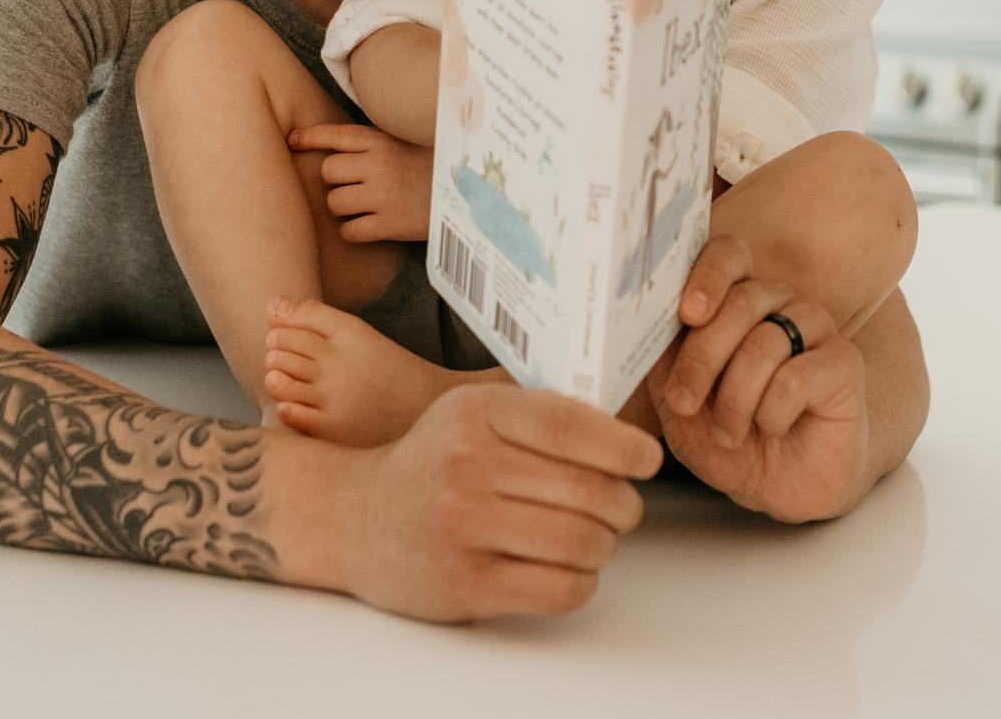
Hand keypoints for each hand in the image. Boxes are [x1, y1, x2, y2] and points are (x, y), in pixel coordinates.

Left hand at [290, 122, 433, 242]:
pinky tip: (371, 227)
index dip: (308, 137)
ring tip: (364, 207)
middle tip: (354, 186)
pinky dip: (355, 232)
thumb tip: (332, 150)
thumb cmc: (433, 168)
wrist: (468, 196)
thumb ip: (373, 145)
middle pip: (328, 172)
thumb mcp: (405, 144)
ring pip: (334, 203)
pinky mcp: (389, 225)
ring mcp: (384, 195)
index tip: (291, 141)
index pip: (336, 135)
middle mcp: (380, 165)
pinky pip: (349, 231)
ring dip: (343, 208)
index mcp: (383, 141)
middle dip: (335, 182)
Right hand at [322, 383, 659, 620]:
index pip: (571, 425)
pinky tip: (569, 568)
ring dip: (605, 545)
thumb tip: (623, 419)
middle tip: (621, 507)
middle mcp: (468, 466)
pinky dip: (582, 581)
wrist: (353, 519)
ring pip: (582, 541)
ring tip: (594, 538)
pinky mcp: (465, 584)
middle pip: (589, 490)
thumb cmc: (431, 463)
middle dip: (623, 504)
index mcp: (476, 414)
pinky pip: (560, 589)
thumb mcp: (470, 411)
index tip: (646, 460)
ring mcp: (464, 528)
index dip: (624, 446)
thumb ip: (536, 411)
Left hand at [643, 236, 869, 525]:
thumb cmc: (726, 439)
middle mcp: (778, 303)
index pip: (728, 254)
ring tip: (731, 432)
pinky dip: (772, 413)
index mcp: (735, 299)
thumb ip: (663, 359)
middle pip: (741, 301)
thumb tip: (640, 321)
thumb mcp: (678, 403)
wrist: (779, 486)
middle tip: (685, 403)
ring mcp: (814, 329)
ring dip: (735, 399)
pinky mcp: (844, 363)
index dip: (707, 276)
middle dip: (703, 358)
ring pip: (765, 342)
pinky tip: (774, 427)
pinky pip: (796, 377)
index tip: (687, 314)